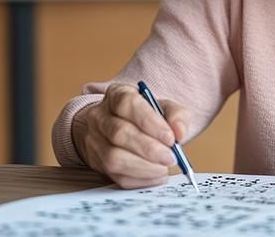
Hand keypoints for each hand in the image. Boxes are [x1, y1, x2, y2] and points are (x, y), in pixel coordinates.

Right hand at [71, 83, 191, 188]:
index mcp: (117, 94)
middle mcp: (100, 116)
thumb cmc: (144, 116)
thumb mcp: (163, 107)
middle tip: (171, 157)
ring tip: (164, 167)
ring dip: (144, 167)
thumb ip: (177, 115)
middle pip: (120, 133)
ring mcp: (94, 141)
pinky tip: (156, 175)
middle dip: (149, 149)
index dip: (149, 121)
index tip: (170, 137)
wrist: (121, 127)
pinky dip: (140, 179)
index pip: (127, 104)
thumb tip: (179, 132)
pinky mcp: (96, 163)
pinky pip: (116, 176)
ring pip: (114, 158)